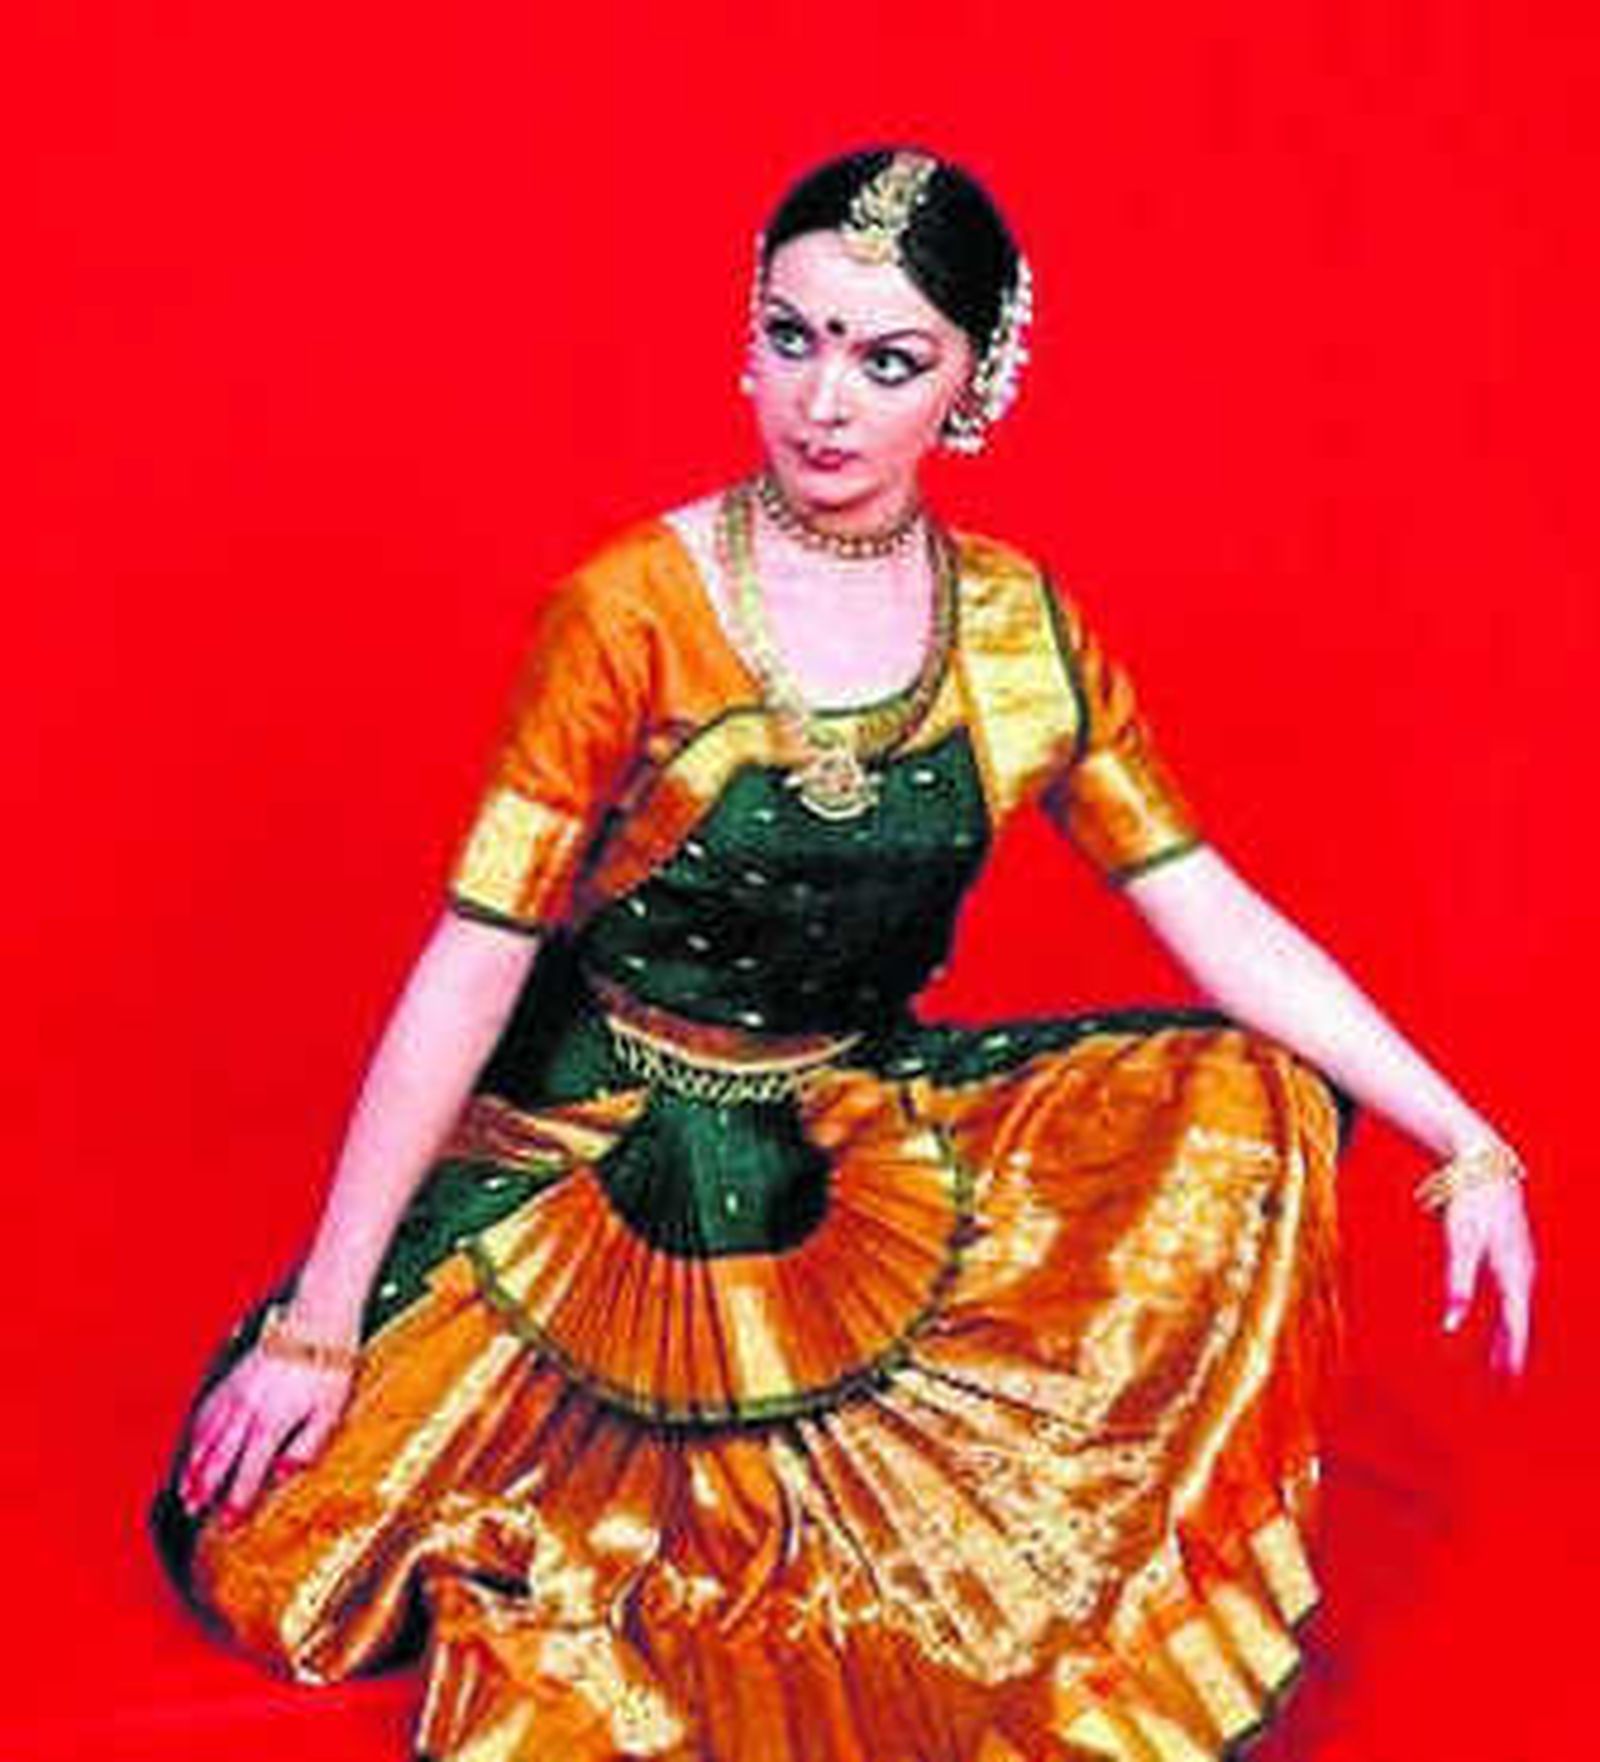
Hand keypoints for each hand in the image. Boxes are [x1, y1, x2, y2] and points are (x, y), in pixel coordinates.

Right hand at [178, 1339, 353, 1520]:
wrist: (316, 1323)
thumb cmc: (328, 1368)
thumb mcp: (329, 1413)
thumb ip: (307, 1447)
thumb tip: (286, 1474)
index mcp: (270, 1423)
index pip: (248, 1470)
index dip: (237, 1498)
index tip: (229, 1521)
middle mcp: (246, 1411)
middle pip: (217, 1458)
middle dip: (204, 1488)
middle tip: (194, 1512)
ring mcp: (234, 1394)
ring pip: (205, 1437)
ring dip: (193, 1467)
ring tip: (185, 1491)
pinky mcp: (232, 1378)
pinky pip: (205, 1411)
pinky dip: (194, 1435)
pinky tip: (191, 1446)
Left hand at [1441, 1159, 1536, 1376]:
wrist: (1483, 1168)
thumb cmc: (1470, 1204)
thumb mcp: (1460, 1244)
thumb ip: (1457, 1284)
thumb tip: (1451, 1324)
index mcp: (1513, 1270)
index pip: (1515, 1319)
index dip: (1511, 1350)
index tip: (1507, 1377)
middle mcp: (1523, 1268)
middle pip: (1518, 1317)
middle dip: (1511, 1349)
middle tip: (1504, 1380)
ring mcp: (1521, 1261)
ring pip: (1517, 1307)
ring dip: (1509, 1335)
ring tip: (1500, 1363)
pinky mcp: (1512, 1255)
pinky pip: (1513, 1295)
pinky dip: (1508, 1316)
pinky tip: (1500, 1327)